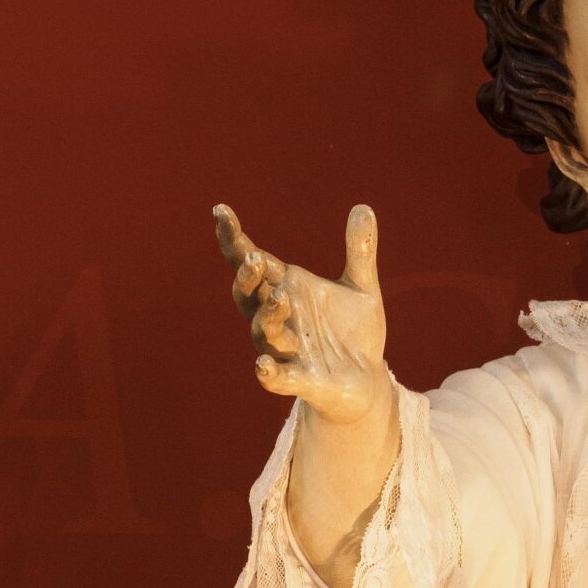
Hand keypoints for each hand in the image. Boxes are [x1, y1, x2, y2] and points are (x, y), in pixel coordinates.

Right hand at [212, 202, 388, 424]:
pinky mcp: (298, 380)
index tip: (221, 211)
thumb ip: (360, 250)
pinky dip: (269, 371)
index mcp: (286, 289)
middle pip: (248, 295)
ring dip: (266, 315)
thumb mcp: (362, 287)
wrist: (367, 379)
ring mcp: (284, 349)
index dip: (234, 238)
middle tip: (254, 260)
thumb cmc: (354, 332)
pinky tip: (263, 364)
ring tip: (280, 297)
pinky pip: (276, 378)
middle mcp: (277, 318)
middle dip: (247, 278)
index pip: (251, 260)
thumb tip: (363, 207)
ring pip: (261, 332)